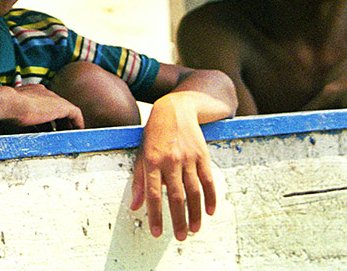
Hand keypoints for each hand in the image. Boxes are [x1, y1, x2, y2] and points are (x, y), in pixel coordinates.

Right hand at [5, 84, 83, 129]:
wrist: (10, 103)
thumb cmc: (7, 111)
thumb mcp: (16, 117)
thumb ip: (24, 122)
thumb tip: (26, 133)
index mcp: (33, 93)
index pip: (44, 105)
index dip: (47, 118)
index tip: (48, 128)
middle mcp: (44, 93)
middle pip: (56, 108)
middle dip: (59, 121)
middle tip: (60, 133)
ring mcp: (53, 98)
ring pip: (66, 110)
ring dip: (67, 123)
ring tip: (69, 135)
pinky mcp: (61, 105)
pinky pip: (75, 113)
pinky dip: (77, 122)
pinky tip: (79, 131)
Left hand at [129, 93, 214, 240]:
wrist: (175, 109)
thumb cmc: (154, 135)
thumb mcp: (141, 154)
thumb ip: (139, 181)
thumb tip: (135, 206)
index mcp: (152, 161)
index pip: (154, 194)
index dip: (155, 215)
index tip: (157, 232)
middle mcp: (170, 160)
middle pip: (176, 196)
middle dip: (178, 219)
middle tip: (180, 237)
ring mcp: (188, 158)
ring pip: (193, 191)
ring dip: (195, 213)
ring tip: (194, 230)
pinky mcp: (202, 155)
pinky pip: (208, 180)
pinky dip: (210, 198)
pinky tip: (209, 212)